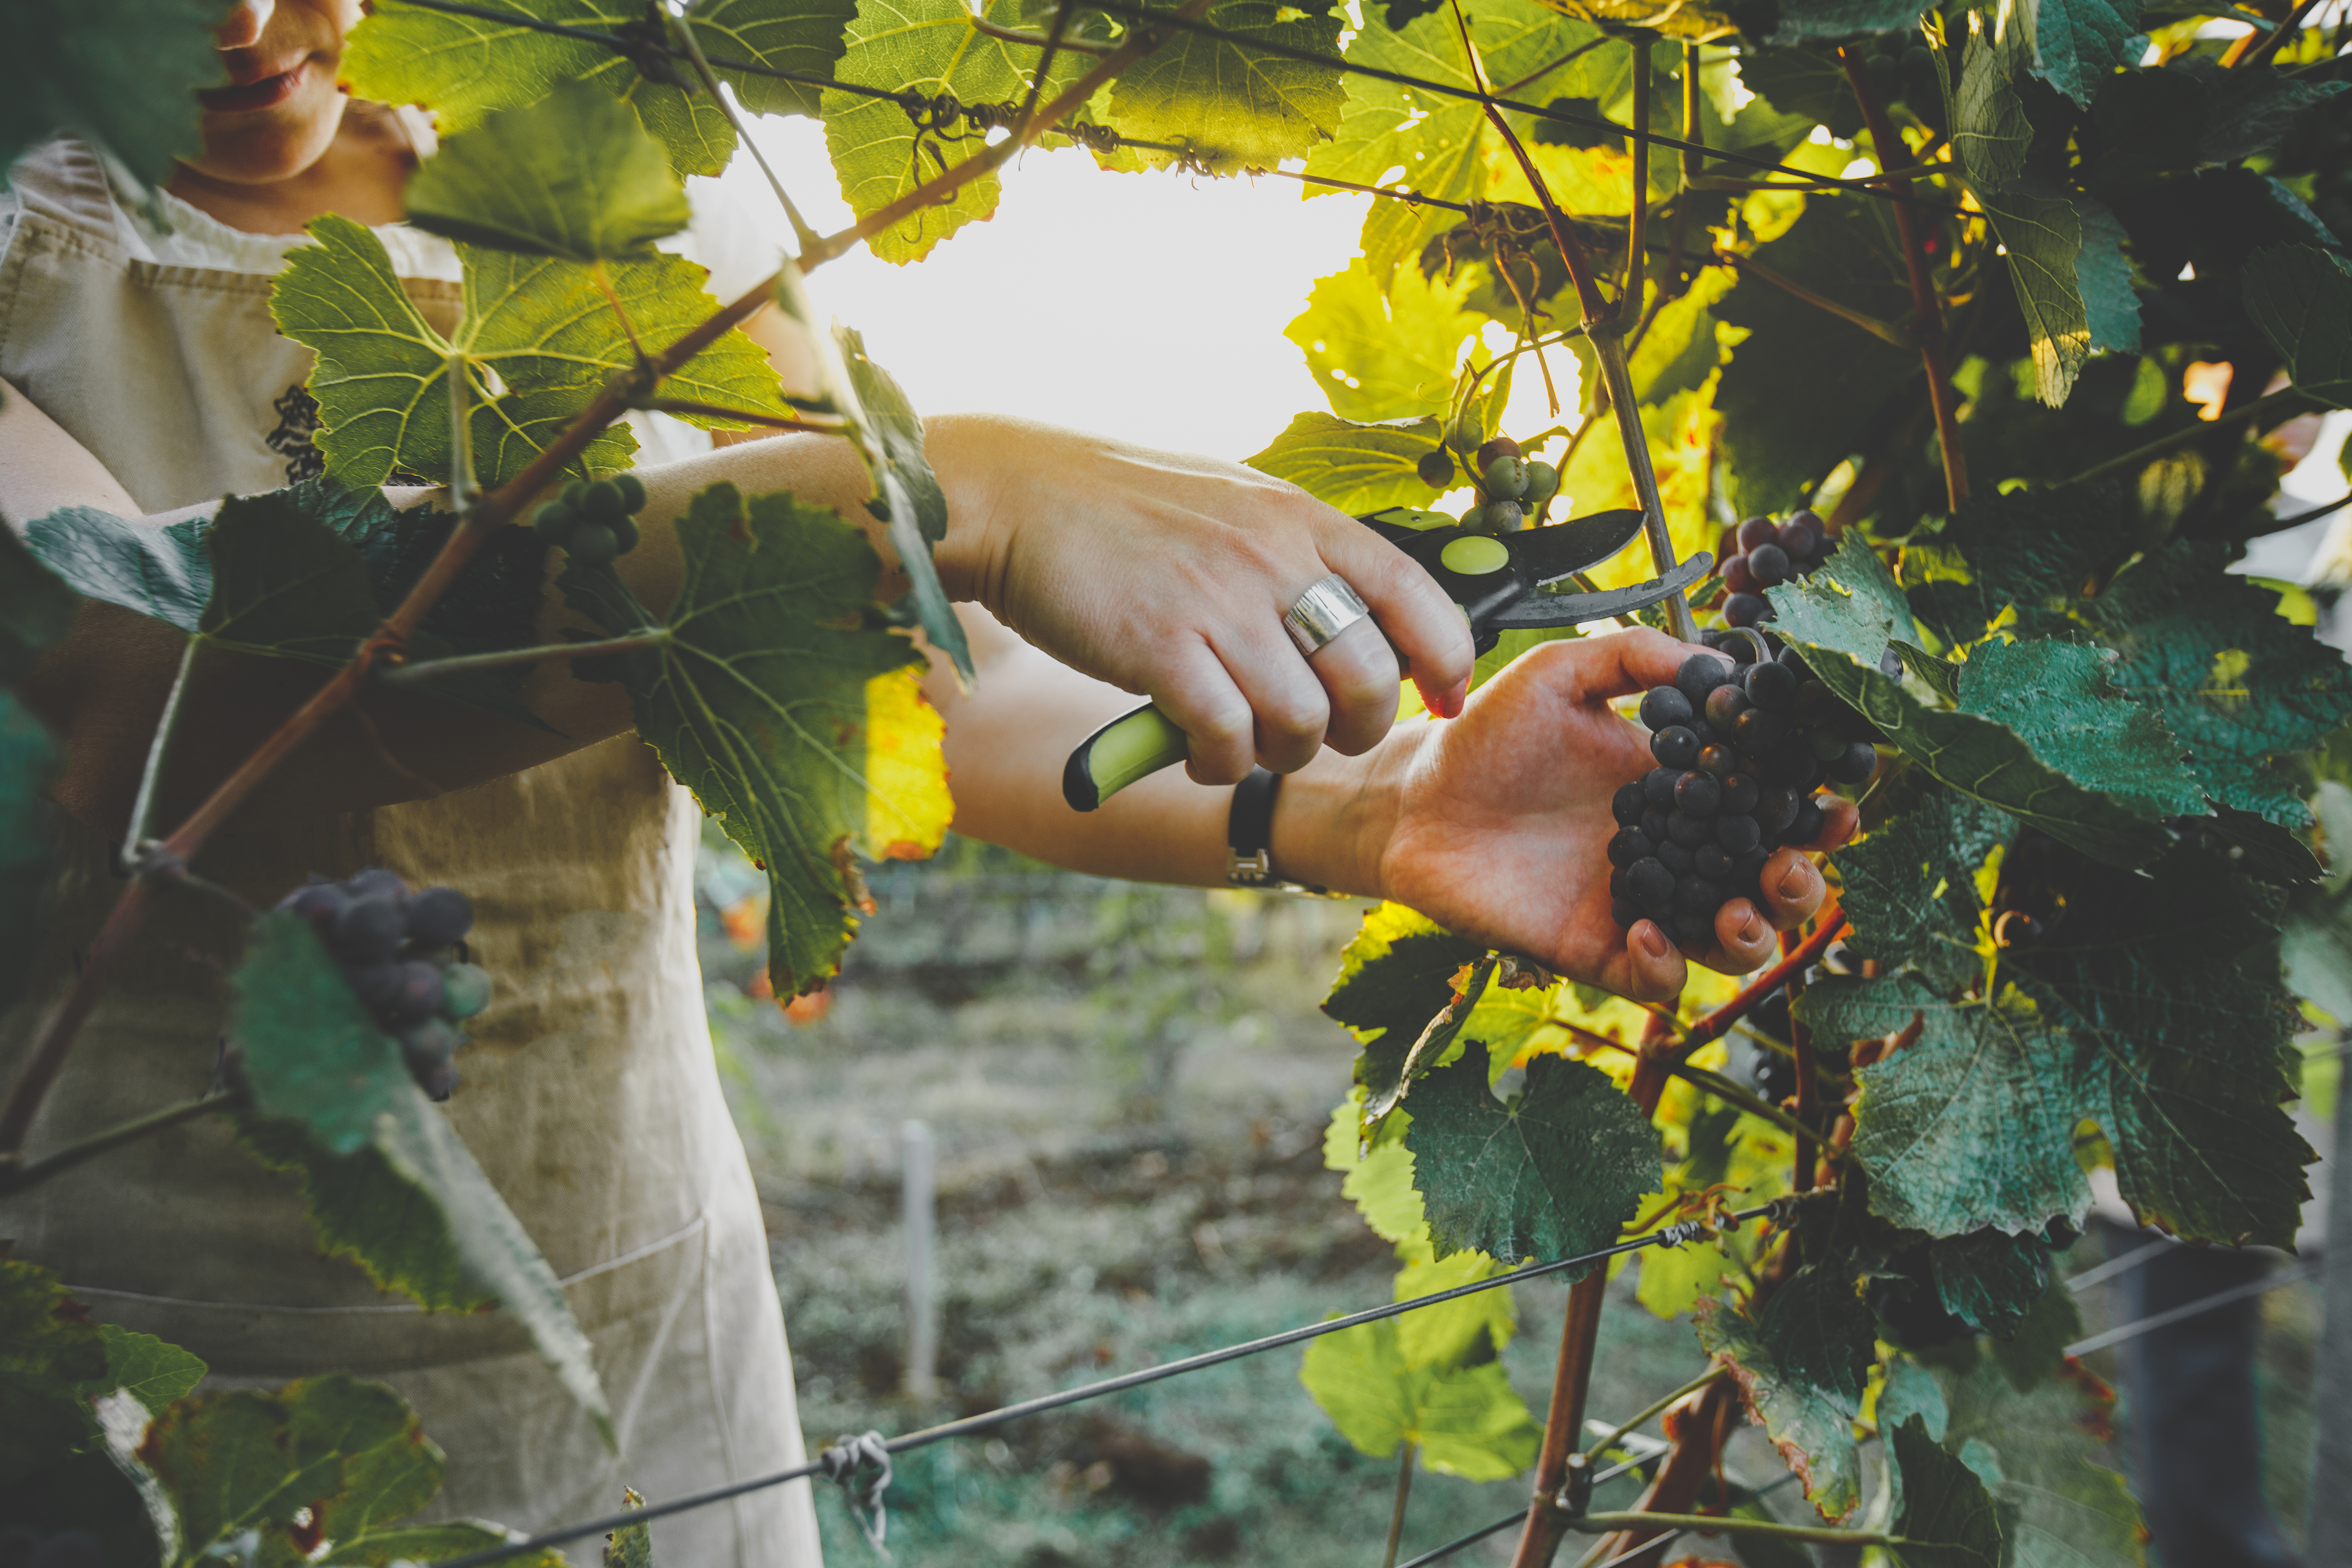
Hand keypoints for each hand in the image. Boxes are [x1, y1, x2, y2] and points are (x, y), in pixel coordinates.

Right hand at [926, 416, 1476, 784]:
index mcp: (1304, 520)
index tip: (1443, 700)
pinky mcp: (1160, 647)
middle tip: (1318, 732)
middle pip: (1370, 678)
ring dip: (1281, 752)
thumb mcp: (1239, 506)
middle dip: (1355, 727)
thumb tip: (1366, 620)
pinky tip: (1200, 749)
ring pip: (1302, 722)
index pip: (1420, 597)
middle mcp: (1274, 557)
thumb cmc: (1128, 512)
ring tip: (1246, 739)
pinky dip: (1221, 763)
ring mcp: (1218, 602)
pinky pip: (1226, 738)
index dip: (1447, 662)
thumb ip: (1302, 556)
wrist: (1019, 496)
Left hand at [1362, 629, 1856, 1000]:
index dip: (1815, 809)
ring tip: (1739, 914)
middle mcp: (1676, 853)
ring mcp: (1638, 904)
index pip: (1769, 806)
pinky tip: (1649, 931)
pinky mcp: (1594, 948)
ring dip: (1754, 937)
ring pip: (1728, 945)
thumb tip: (1722, 661)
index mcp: (1684, 789)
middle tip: (1792, 867)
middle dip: (1802, 886)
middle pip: (1769, 886)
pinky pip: (1654, 979)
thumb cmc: (1488, 735)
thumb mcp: (1562, 674)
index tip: (1839, 800)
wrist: (1414, 796)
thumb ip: (1638, 658)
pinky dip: (1665, 967)